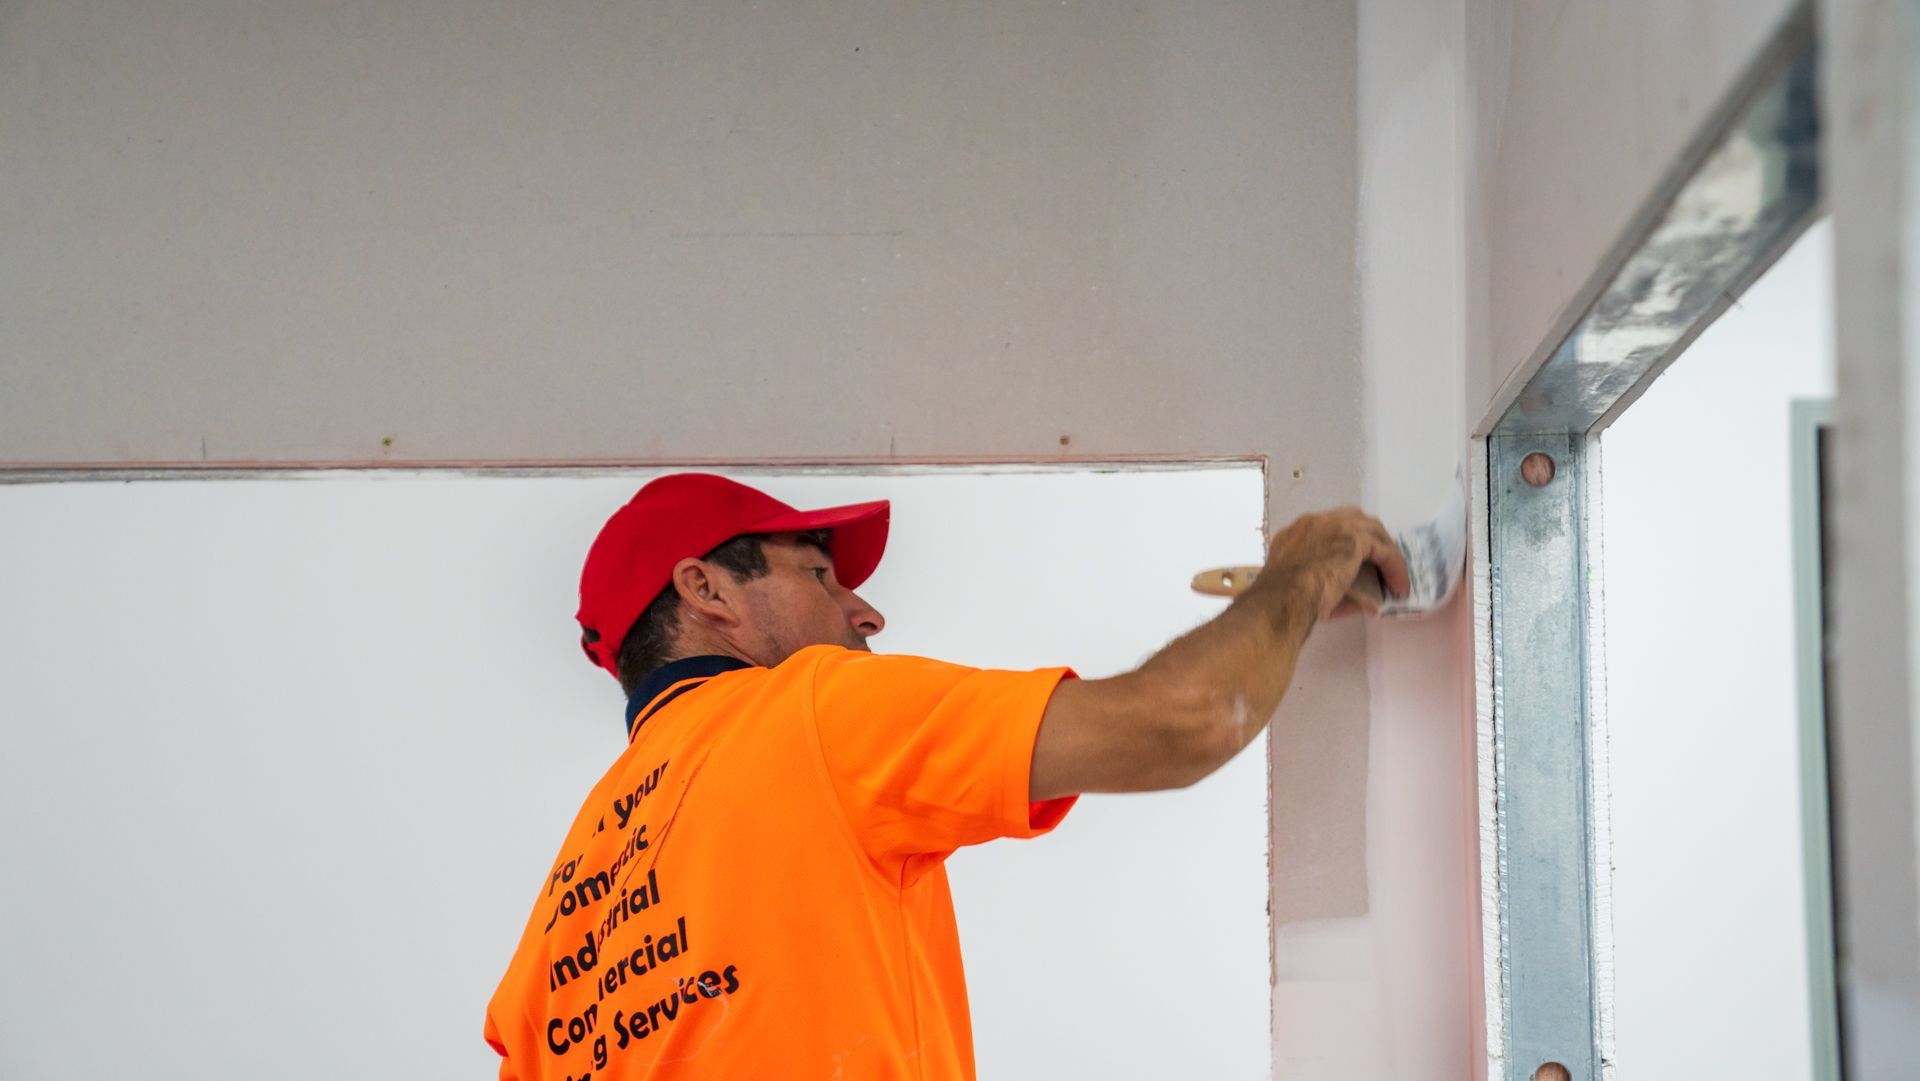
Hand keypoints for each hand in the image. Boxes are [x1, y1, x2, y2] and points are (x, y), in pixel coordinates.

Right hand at [1262, 506, 1411, 620]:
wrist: (1282, 599)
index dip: (1345, 545)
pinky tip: (1399, 586)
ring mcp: (1334, 526)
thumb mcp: (1305, 589)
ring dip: (1385, 553)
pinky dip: (1394, 568)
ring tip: (1394, 577)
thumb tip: (1365, 603)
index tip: (1356, 563)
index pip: (1328, 529)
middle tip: (1380, 563)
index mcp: (1296, 534)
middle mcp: (1314, 523)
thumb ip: (1334, 589)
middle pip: (1353, 521)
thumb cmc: (1285, 600)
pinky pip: (1383, 551)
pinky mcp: (1353, 538)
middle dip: (1369, 540)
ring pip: (1371, 532)